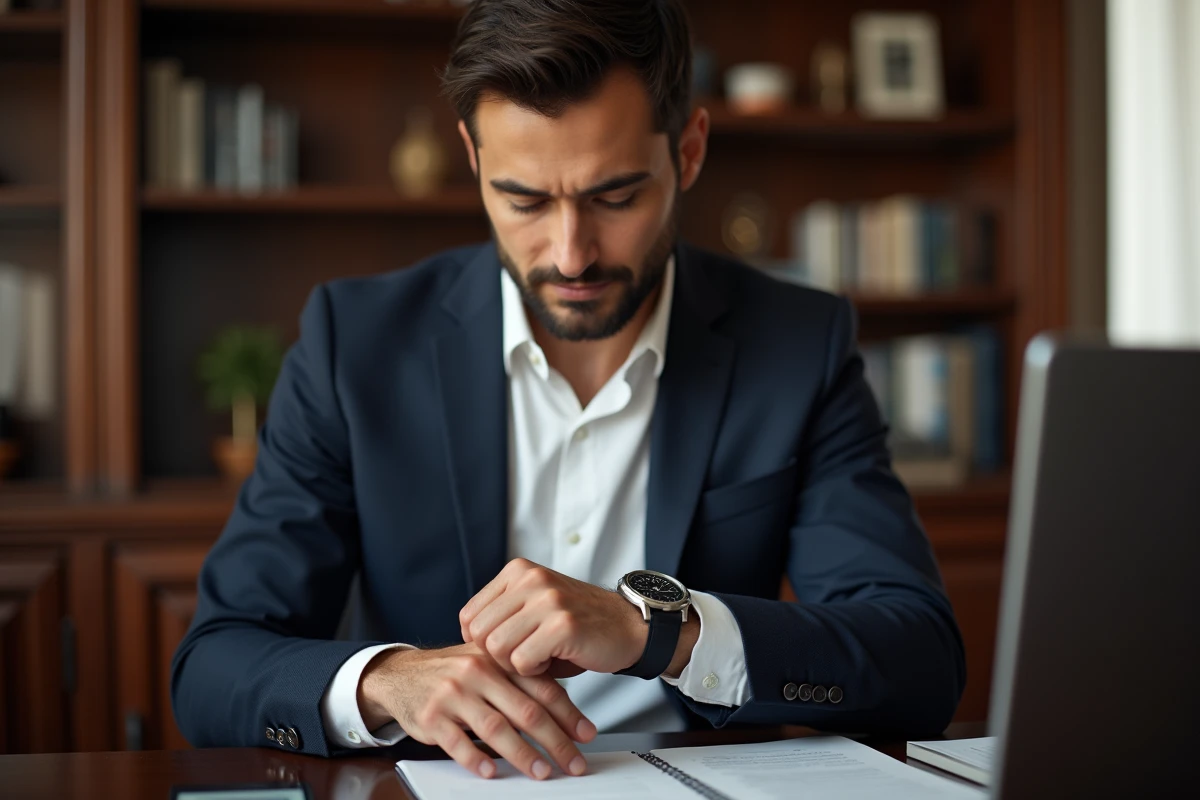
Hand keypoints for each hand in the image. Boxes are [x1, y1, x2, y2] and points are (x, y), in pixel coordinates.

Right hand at [357, 642, 596, 779]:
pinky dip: (475, 758)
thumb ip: (520, 681)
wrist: (401, 674)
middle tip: (572, 762)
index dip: (568, 714)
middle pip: (524, 710)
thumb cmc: (452, 672)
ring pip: (495, 727)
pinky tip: (491, 771)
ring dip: (522, 754)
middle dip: (554, 740)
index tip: (586, 735)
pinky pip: (456, 742)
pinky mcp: (431, 716)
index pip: (541, 687)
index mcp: (498, 660)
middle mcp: (478, 673)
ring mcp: (453, 695)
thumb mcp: (487, 664)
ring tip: (541, 771)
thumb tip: (564, 709)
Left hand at [459, 558, 646, 676]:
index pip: (468, 616)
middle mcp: (530, 579)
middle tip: (525, 656)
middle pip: (479, 634)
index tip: (506, 648)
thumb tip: (462, 638)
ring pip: (497, 648)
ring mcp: (547, 600)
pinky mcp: (562, 624)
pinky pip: (522, 661)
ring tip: (540, 656)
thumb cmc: (576, 626)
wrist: (627, 627)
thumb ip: (500, 615)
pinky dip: (535, 671)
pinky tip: (554, 659)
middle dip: (497, 656)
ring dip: (516, 665)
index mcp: (518, 571)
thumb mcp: (532, 607)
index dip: (481, 642)